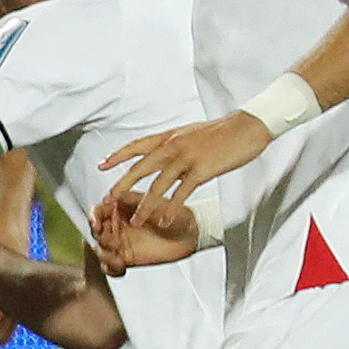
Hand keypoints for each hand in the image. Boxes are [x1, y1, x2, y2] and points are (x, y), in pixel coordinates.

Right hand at [89, 187, 202, 274]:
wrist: (191, 232)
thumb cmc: (174, 212)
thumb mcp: (151, 200)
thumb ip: (129, 199)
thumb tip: (107, 198)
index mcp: (119, 208)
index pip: (97, 212)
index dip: (93, 218)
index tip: (96, 224)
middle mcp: (117, 225)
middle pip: (96, 233)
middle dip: (100, 237)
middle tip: (110, 240)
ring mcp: (121, 242)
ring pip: (101, 250)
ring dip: (104, 254)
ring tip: (116, 256)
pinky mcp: (127, 258)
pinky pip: (111, 266)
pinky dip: (112, 268)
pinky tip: (121, 266)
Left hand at [98, 113, 273, 231]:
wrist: (246, 127)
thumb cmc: (220, 132)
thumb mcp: (189, 133)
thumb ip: (173, 143)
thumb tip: (159, 150)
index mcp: (168, 136)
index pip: (136, 146)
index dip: (117, 156)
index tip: (102, 166)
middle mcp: (172, 146)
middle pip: (140, 167)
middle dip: (122, 184)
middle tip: (107, 200)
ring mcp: (186, 158)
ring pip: (158, 185)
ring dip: (145, 205)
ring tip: (135, 221)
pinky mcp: (201, 170)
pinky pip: (181, 193)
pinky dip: (171, 209)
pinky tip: (164, 222)